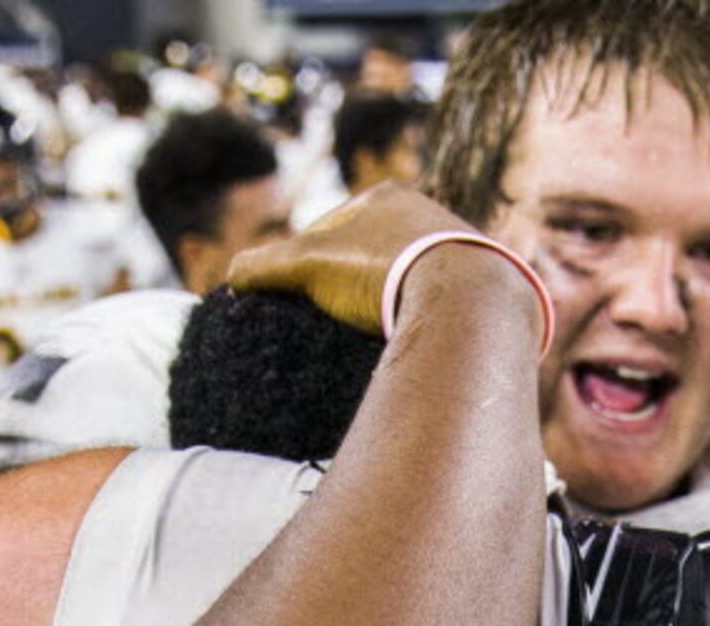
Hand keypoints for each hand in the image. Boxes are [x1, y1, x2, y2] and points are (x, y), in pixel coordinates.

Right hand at [226, 184, 515, 335]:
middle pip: (367, 257)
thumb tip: (232, 277)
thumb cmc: (386, 270)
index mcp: (388, 196)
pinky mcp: (477, 292)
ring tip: (362, 341)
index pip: (328, 228)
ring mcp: (456, 254)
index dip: (304, 264)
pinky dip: (413, 322)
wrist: (469, 302)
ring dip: (381, 309)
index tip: (294, 299)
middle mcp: (427, 216)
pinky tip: (402, 344)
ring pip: (403, 283)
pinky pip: (433, 307)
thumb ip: (264, 266)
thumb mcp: (309, 263)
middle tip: (327, 324)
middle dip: (346, 288)